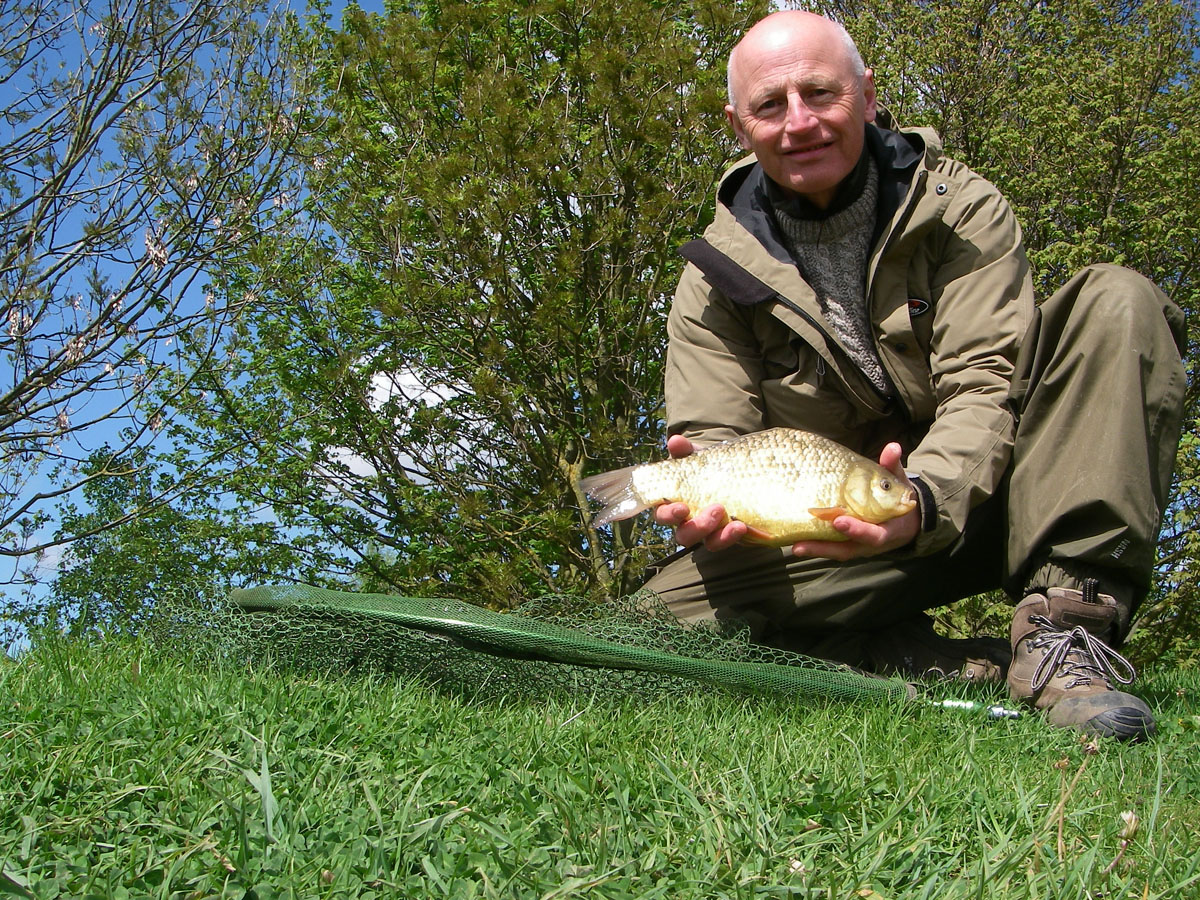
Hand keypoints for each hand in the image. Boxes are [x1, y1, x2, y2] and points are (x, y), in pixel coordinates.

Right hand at [652, 435, 747, 550]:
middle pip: (684, 536)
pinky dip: (734, 536)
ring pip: (708, 543)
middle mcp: (688, 523)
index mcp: (674, 504)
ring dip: (720, 536)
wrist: (734, 471)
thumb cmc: (707, 467)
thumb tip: (675, 441)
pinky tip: (744, 526)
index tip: (682, 507)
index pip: (663, 514)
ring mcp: (709, 532)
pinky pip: (729, 542)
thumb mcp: (697, 458)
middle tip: (716, 509)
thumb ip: (685, 451)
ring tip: (737, 524)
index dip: (669, 514)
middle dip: (698, 527)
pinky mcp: (728, 535)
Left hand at [790, 442, 919, 560]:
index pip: (873, 535)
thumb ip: (892, 467)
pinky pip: (830, 547)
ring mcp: (857, 546)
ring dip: (815, 549)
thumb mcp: (898, 484)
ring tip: (794, 546)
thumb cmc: (897, 500)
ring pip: (835, 551)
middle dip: (824, 548)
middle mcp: (870, 543)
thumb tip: (893, 447)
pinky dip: (815, 546)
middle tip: (801, 545)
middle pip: (846, 549)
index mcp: (887, 531)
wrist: (904, 522)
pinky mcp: (847, 545)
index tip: (839, 521)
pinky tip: (796, 541)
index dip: (857, 530)